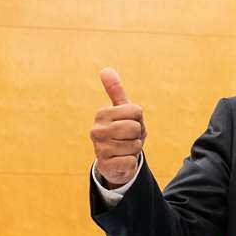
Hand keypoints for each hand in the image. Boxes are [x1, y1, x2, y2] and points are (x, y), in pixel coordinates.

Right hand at [91, 67, 144, 186]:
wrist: (115, 161)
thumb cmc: (121, 131)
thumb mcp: (121, 110)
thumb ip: (115, 90)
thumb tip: (105, 69)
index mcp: (101, 114)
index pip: (136, 111)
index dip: (138, 119)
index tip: (129, 123)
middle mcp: (96, 130)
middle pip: (134, 128)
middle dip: (137, 134)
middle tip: (128, 138)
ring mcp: (100, 148)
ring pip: (134, 145)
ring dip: (134, 149)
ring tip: (124, 149)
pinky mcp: (105, 165)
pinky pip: (131, 160)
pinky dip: (131, 162)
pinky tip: (122, 160)